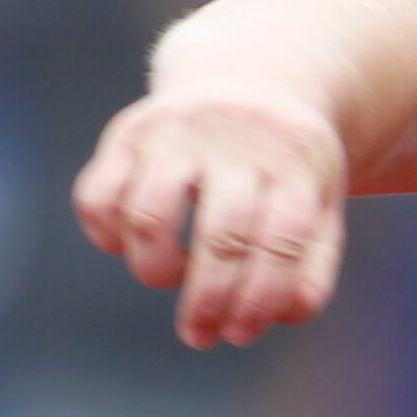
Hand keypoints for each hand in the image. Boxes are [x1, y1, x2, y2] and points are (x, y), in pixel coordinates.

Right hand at [71, 87, 350, 348]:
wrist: (251, 80)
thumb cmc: (286, 168)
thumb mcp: (319, 203)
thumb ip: (310, 266)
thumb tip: (282, 316)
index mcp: (296, 160)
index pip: (282, 243)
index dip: (260, 300)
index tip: (240, 333)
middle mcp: (236, 139)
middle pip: (222, 238)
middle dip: (209, 302)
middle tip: (200, 336)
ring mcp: (178, 130)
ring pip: (150, 216)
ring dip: (156, 269)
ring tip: (170, 276)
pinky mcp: (129, 131)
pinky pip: (97, 196)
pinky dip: (107, 237)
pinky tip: (130, 245)